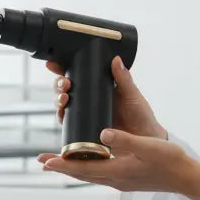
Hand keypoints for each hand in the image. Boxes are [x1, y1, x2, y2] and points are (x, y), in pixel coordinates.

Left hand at [39, 128, 199, 199]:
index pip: (83, 169)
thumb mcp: (147, 146)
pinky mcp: (126, 178)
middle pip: (81, 174)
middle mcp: (115, 179)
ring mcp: (121, 181)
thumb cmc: (169, 160)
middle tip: (42, 162)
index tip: (46, 161)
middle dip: (61, 167)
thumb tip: (102, 134)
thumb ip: (124, 140)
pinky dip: (87, 168)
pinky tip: (87, 162)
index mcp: (117, 172)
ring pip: (90, 175)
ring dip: (72, 168)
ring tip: (57, 163)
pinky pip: (100, 174)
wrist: (186, 177)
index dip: (63, 165)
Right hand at [48, 55, 166, 139]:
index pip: (78, 75)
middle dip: (59, 84)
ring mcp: (85, 115)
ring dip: (58, 100)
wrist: (145, 140)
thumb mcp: (132, 95)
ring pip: (64, 105)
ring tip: (64, 99)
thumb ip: (124, 79)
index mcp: (99, 87)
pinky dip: (61, 118)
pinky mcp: (84, 130)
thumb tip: (116, 59)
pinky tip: (62, 115)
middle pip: (66, 89)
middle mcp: (89, 100)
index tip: (54, 65)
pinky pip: (68, 124)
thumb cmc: (141, 116)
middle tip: (64, 84)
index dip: (63, 69)